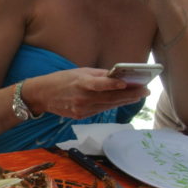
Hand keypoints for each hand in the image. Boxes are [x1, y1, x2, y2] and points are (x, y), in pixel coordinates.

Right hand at [26, 68, 149, 119]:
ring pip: (108, 105)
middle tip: (146, 91)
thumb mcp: (80, 71)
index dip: (114, 85)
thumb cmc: (62, 79)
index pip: (100, 85)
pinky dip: (112, 105)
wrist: (42, 95)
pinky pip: (100, 110)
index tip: (129, 84)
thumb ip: (99, 75)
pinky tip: (123, 101)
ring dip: (125, 100)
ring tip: (139, 95)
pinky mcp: (80, 116)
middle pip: (110, 98)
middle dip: (130, 94)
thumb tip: (118, 76)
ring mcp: (81, 109)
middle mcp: (82, 98)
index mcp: (81, 83)